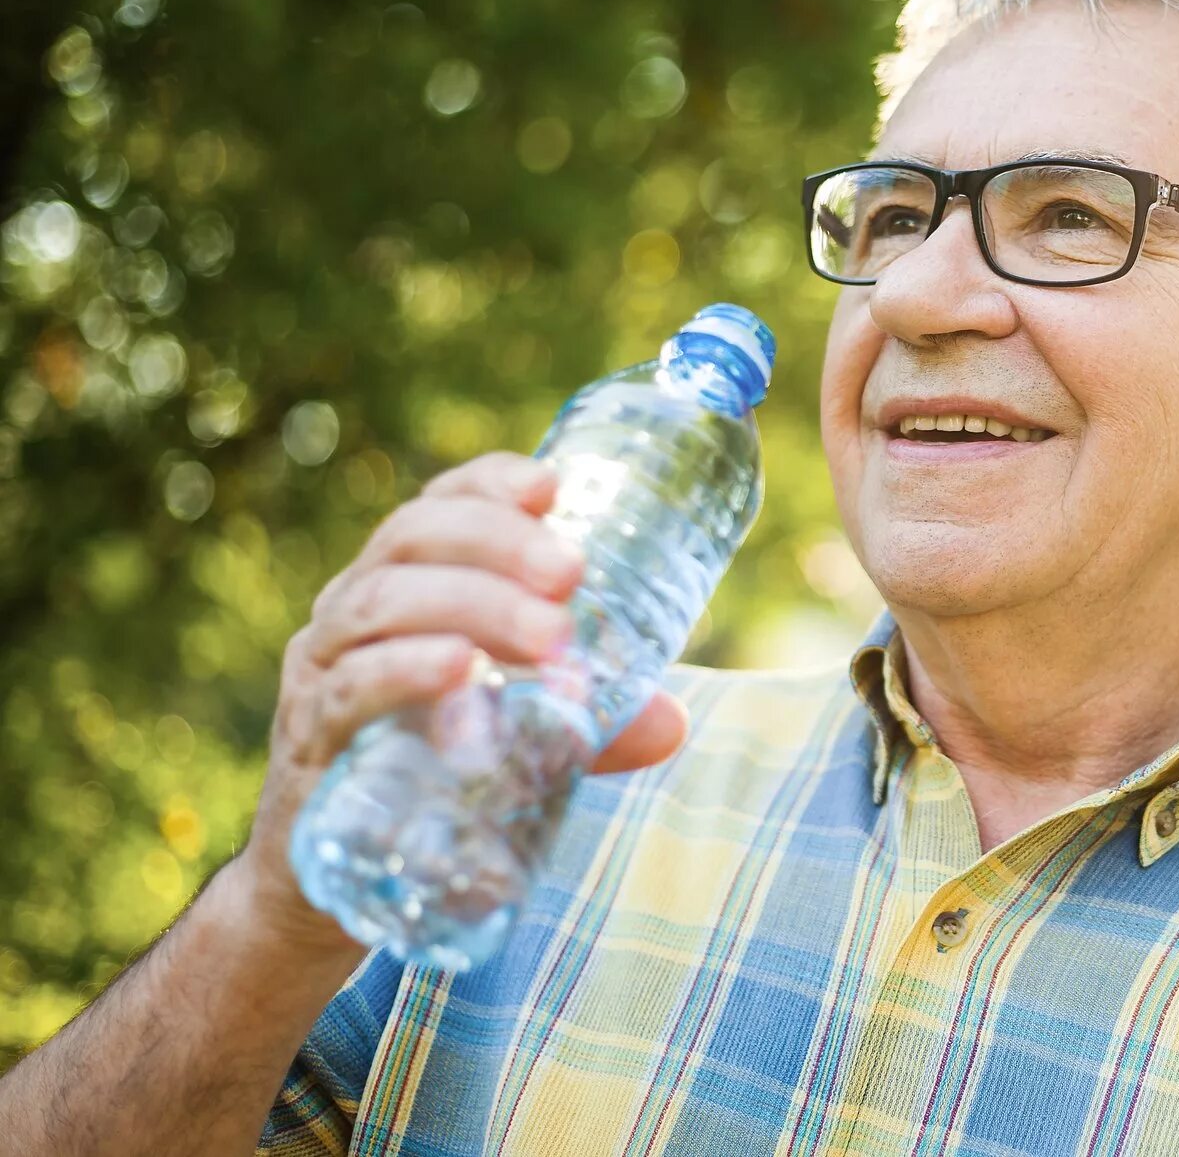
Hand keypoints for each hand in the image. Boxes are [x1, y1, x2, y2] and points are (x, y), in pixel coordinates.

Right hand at [235, 451, 688, 954]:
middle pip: (411, 540)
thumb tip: (671, 724)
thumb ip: (588, 728)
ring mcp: (321, 674)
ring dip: (472, 604)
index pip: (436, 508)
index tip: (552, 487)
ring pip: (381, 604)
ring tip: (549, 635)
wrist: (325, 891)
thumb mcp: (514, 739)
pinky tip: (457, 668)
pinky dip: (405, 670)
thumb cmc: (424, 780)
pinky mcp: (310, 743)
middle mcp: (352, 614)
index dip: (488, 484)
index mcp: (402, 589)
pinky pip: (348, 688)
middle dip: (497, 542)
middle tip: (572, 574)